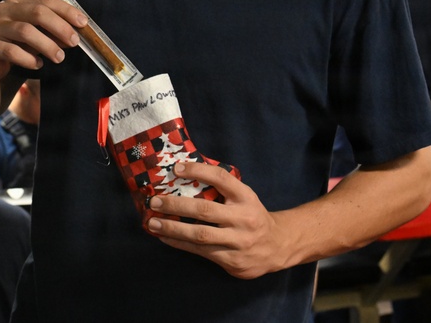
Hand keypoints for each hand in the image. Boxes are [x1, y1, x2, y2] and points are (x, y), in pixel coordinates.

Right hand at [0, 0, 85, 81]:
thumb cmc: (14, 41)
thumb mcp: (35, 32)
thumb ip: (52, 29)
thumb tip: (76, 33)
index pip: (46, 0)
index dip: (66, 11)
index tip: (83, 23)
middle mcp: (3, 8)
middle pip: (37, 12)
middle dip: (60, 27)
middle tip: (74, 42)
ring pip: (25, 31)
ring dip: (47, 45)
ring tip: (59, 57)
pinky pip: (11, 51)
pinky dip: (28, 59)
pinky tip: (37, 65)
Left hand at [144, 161, 287, 278]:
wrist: (278, 246)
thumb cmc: (251, 215)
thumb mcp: (244, 197)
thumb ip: (222, 188)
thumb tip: (183, 175)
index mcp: (246, 197)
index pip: (221, 178)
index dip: (198, 171)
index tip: (177, 168)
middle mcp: (243, 218)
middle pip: (204, 210)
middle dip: (175, 205)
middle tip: (154, 201)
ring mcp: (239, 242)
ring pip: (200, 235)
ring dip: (172, 229)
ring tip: (152, 223)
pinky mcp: (233, 261)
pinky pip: (201, 252)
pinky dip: (180, 244)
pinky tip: (165, 237)